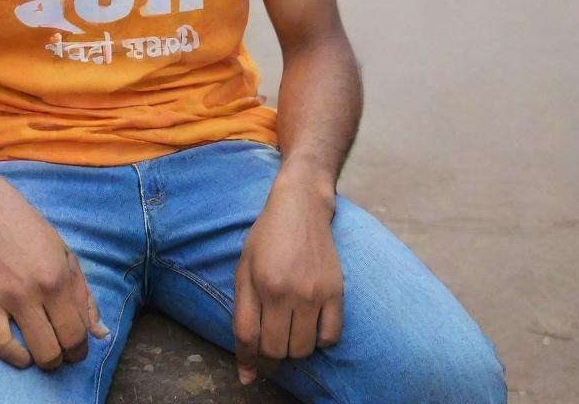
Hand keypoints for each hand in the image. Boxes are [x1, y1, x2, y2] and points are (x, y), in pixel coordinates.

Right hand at [0, 170, 109, 370]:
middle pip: (61, 346)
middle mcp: (38, 290)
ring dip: (45, 360)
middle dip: (67, 356)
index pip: (80, 331)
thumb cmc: (34, 233)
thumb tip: (101, 334)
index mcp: (61, 278)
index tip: (77, 346)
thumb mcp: (67, 257)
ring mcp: (10, 298)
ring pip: (37, 351)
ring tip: (45, 351)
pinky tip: (22, 355)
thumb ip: (85, 296)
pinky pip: (0, 346)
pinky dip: (15, 358)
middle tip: (63, 351)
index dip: (82, 347)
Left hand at [233, 178, 341, 384]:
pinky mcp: (336, 292)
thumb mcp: (244, 268)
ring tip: (287, 329)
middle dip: (269, 354)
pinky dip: (318, 340)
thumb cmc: (267, 237)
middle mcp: (288, 291)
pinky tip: (309, 324)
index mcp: (261, 284)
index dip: (247, 359)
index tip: (248, 370)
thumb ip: (242, 316)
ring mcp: (315, 293)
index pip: (250, 339)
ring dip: (292, 349)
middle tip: (269, 340)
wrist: (301, 207)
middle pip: (277, 350)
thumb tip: (246, 371)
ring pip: (302, 350)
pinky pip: (330, 338)